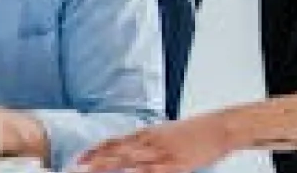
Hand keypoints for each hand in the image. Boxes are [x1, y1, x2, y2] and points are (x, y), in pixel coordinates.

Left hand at [73, 110, 240, 172]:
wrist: (219, 127)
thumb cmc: (194, 132)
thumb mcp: (165, 132)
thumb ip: (147, 140)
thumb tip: (129, 148)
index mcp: (147, 133)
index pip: (114, 141)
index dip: (95, 150)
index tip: (79, 159)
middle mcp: (150, 141)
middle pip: (117, 152)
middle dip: (96, 161)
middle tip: (77, 168)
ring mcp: (163, 152)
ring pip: (130, 161)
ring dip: (110, 167)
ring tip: (92, 172)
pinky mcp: (176, 164)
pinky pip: (153, 171)